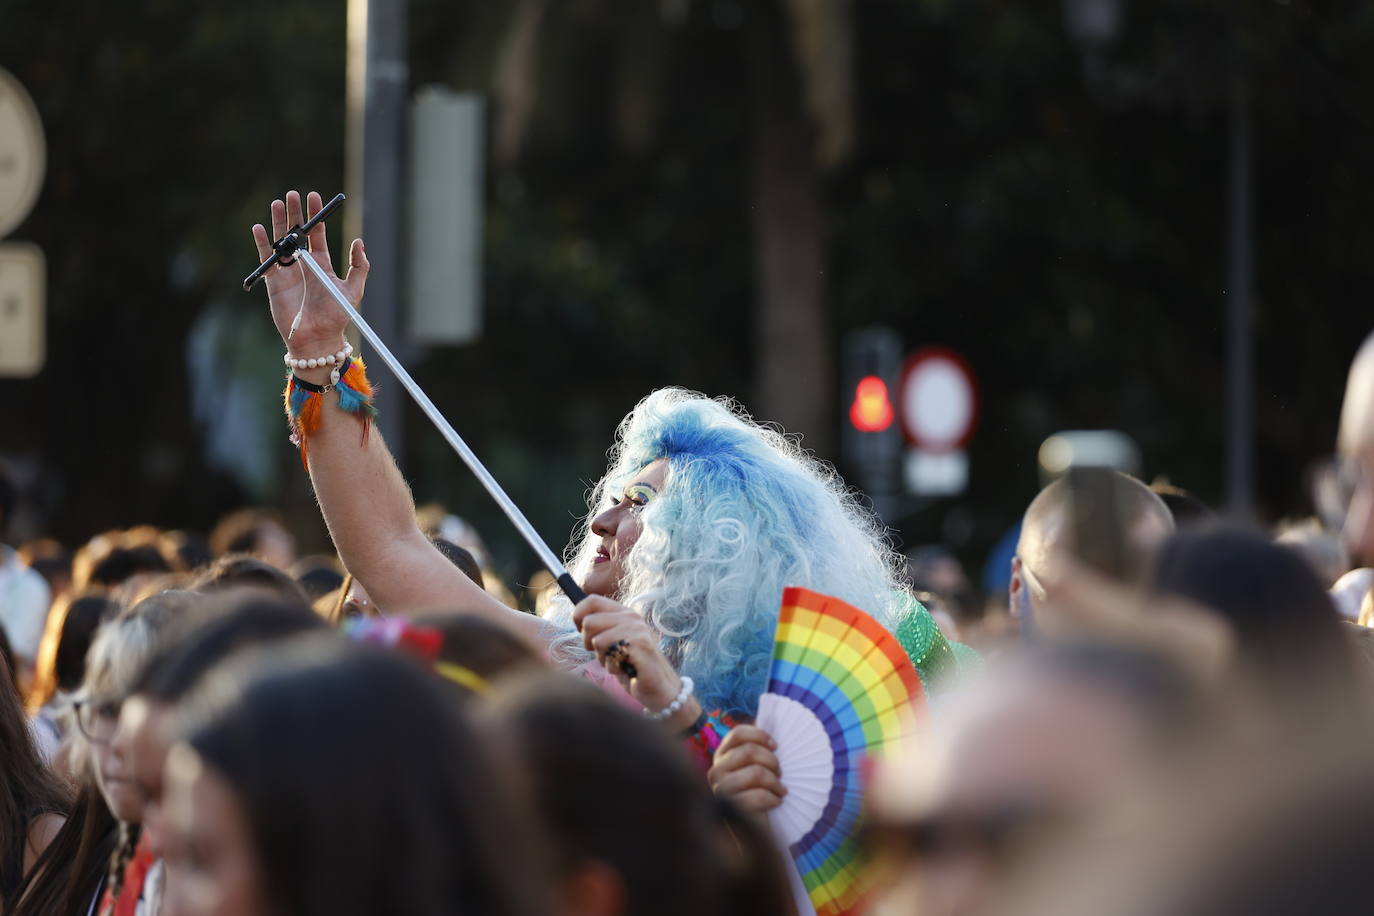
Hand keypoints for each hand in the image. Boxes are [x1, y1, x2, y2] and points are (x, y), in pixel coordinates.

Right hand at [251, 190, 368, 358]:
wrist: (317, 339)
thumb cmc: (337, 317)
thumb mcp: (353, 290)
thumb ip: (359, 267)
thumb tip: (359, 241)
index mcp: (322, 265)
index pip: (317, 234)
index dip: (315, 216)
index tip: (314, 197)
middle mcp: (304, 266)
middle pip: (297, 233)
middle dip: (294, 213)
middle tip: (293, 194)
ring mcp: (288, 273)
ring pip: (280, 242)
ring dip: (278, 223)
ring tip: (277, 203)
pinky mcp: (274, 282)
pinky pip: (266, 259)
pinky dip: (261, 243)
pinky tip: (259, 228)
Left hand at [572, 594, 680, 711]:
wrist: (658, 687)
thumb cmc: (631, 665)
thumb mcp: (613, 642)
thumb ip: (599, 628)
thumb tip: (577, 617)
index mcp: (623, 612)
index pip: (591, 600)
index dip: (578, 616)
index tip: (581, 632)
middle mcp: (631, 617)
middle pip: (589, 622)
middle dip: (588, 643)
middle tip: (605, 654)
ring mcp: (637, 630)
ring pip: (597, 640)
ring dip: (602, 659)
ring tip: (618, 662)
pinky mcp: (641, 646)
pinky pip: (610, 654)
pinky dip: (612, 667)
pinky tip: (625, 669)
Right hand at [708, 724, 785, 813]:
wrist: (750, 827)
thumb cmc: (756, 791)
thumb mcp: (755, 766)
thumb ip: (758, 747)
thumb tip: (774, 720)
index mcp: (721, 755)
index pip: (738, 733)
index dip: (760, 735)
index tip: (776, 746)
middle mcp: (716, 770)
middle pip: (750, 751)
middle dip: (772, 761)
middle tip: (780, 773)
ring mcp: (720, 789)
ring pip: (756, 773)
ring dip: (775, 782)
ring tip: (780, 789)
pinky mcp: (731, 808)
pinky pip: (759, 795)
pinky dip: (774, 797)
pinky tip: (777, 801)